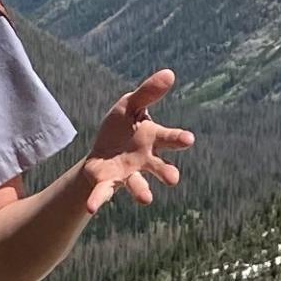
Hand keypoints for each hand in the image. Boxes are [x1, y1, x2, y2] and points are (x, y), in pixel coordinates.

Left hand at [80, 69, 195, 214]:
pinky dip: (98, 200)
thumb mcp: (130, 105)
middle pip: (159, 166)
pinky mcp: (109, 182)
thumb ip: (148, 92)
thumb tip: (170, 73)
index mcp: (152, 139)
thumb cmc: (122, 127)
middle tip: (173, 179)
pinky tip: (91, 207)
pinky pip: (104, 193)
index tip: (189, 139)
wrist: (102, 150)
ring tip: (146, 199)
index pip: (170, 138)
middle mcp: (145, 160)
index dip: (179, 139)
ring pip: (138, 184)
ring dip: (142, 191)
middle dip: (166, 172)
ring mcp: (129, 173)